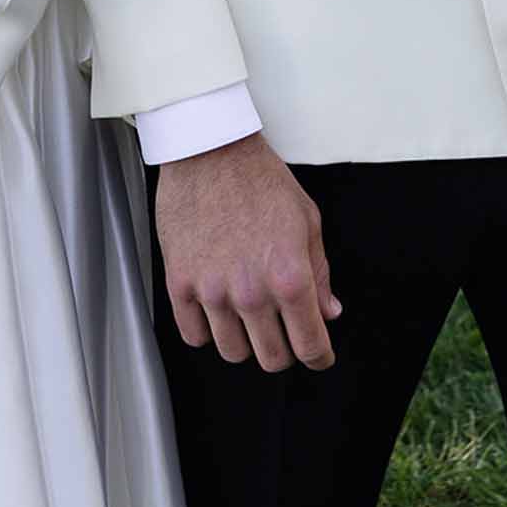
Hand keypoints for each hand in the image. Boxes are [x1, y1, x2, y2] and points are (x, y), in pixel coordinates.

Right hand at [156, 133, 341, 373]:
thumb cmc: (258, 177)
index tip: (317, 354)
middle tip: (282, 330)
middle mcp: (251, 291)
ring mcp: (212, 290)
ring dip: (245, 341)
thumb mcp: (306, 219)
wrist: (208, 148)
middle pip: (272, 358)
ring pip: (233, 352)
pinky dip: (207, 331)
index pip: (310, 346)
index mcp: (290, 276)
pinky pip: (194, 336)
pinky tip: (215, 310)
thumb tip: (327, 312)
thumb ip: (319, 272)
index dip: (319, 356)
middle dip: (284, 349)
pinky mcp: (179, 283)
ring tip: (246, 316)